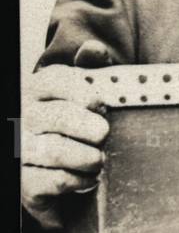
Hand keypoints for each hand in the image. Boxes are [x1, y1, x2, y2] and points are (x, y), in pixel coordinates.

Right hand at [21, 41, 112, 228]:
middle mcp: (23, 116)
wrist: (59, 175)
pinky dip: (79, 180)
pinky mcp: (27, 183)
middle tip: (103, 134)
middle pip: (59, 117)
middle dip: (90, 127)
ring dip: (87, 157)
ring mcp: (21, 150)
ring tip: (99, 159)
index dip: (83, 92)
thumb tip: (94, 49)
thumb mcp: (85, 96)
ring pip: (56, 151)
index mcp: (37, 90)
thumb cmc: (76, 128)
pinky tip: (88, 178)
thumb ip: (91, 70)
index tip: (102, 104)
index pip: (56, 80)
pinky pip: (56, 180)